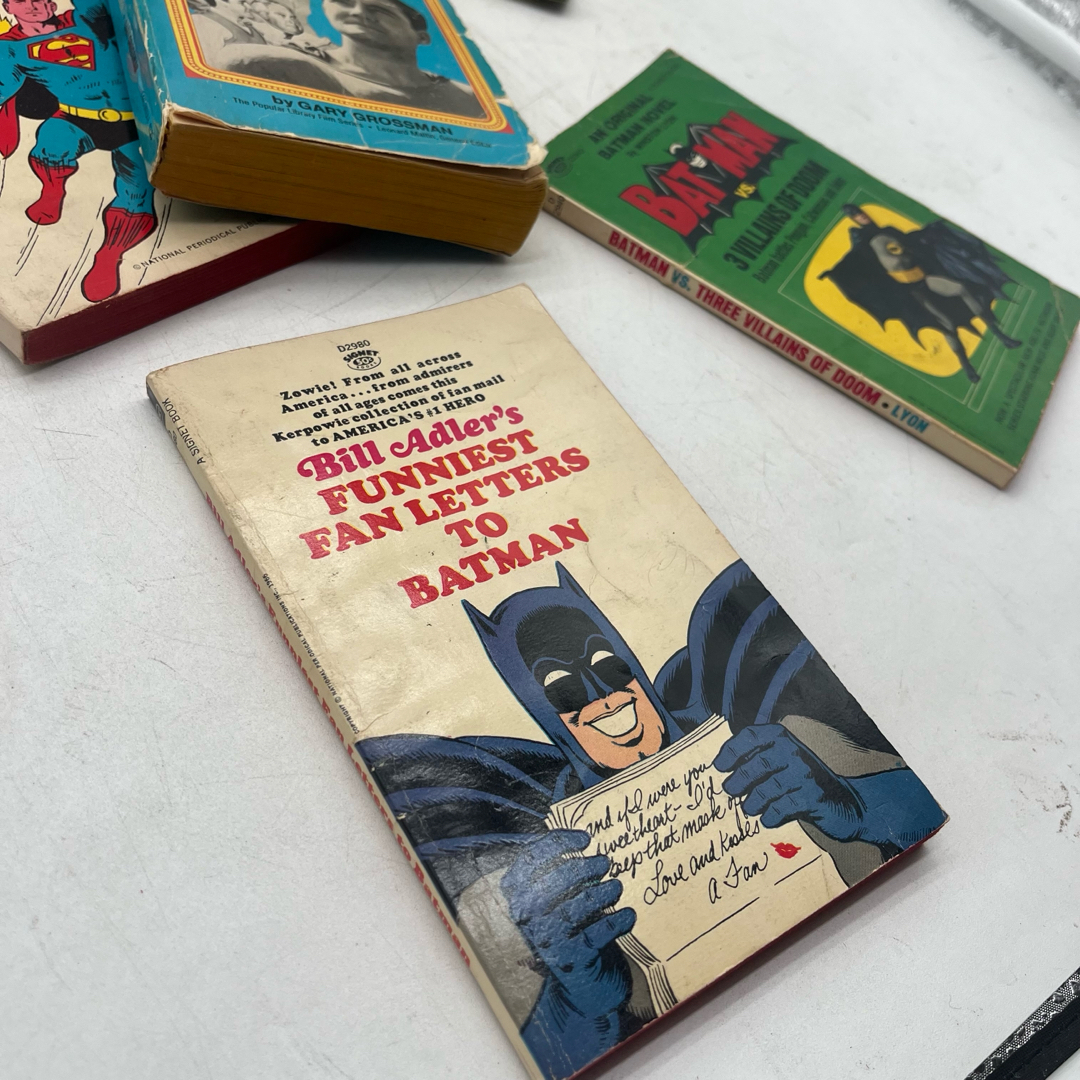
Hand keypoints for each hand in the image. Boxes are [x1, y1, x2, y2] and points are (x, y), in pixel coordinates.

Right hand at [500, 830, 635, 1020]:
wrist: (581, 988)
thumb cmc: (573, 931)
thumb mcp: (560, 900)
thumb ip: (565, 874)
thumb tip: (585, 843)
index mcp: (518, 897)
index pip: (530, 859)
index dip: (558, 842)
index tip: (584, 839)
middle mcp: (527, 920)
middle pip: (552, 882)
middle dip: (582, 867)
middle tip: (604, 862)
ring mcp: (548, 942)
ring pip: (574, 908)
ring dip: (600, 893)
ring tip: (616, 887)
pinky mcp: (571, 963)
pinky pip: (595, 935)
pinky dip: (615, 922)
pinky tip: (628, 915)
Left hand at [715, 724, 866, 842]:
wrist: (849, 804)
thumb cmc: (807, 784)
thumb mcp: (786, 765)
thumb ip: (759, 764)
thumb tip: (725, 775)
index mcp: (783, 739)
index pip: (751, 735)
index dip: (731, 749)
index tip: (718, 766)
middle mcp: (794, 752)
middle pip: (757, 763)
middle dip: (739, 779)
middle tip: (729, 791)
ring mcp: (805, 774)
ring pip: (768, 787)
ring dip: (753, 801)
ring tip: (748, 808)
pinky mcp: (813, 797)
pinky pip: (783, 807)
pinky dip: (771, 815)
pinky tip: (768, 819)